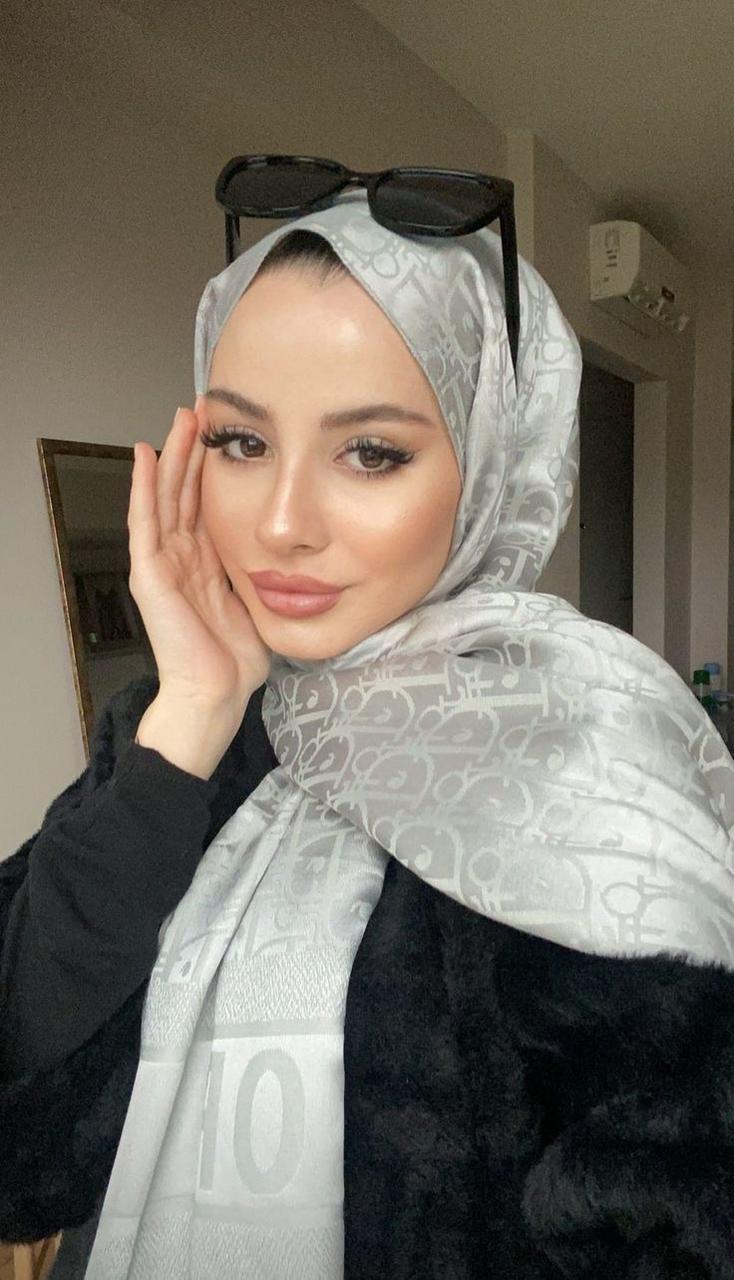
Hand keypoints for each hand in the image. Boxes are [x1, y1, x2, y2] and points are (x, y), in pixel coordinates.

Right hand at [128, 397, 272, 710]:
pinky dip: (143, 486)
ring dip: (172, 455)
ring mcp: (162, 563)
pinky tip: (146, 455)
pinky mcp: (149, 573)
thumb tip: (298, 550)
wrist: (217, 694)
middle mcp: (181, 557)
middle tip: (203, 407)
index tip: (230, 431)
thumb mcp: (260, 600)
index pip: (207, 503)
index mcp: (206, 563)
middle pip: (184, 491)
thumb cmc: (237, 661)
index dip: (215, 467)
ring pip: (164, 496)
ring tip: (181, 418)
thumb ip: (266, 572)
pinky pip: (144, 521)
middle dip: (193, 448)